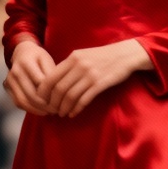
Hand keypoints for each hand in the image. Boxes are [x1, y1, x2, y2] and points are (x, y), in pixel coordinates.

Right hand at [4, 40, 55, 113]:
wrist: (22, 52)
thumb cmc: (39, 57)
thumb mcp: (47, 60)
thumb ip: (51, 75)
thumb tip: (58, 93)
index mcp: (26, 62)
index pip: (40, 82)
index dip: (51, 93)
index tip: (62, 99)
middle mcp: (15, 71)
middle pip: (31, 94)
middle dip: (45, 105)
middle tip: (57, 110)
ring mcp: (9, 80)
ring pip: (23, 101)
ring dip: (37, 109)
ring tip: (49, 112)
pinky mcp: (7, 87)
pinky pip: (17, 102)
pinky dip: (29, 109)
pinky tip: (41, 111)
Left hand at [37, 39, 152, 117]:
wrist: (125, 55)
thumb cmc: (102, 56)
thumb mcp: (83, 55)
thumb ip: (69, 66)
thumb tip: (53, 80)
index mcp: (72, 58)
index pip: (51, 77)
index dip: (43, 92)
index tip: (42, 100)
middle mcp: (79, 66)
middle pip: (58, 88)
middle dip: (52, 102)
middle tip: (51, 110)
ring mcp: (90, 75)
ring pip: (70, 96)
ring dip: (63, 107)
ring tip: (61, 114)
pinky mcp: (100, 84)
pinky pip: (83, 99)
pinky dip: (76, 108)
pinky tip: (73, 113)